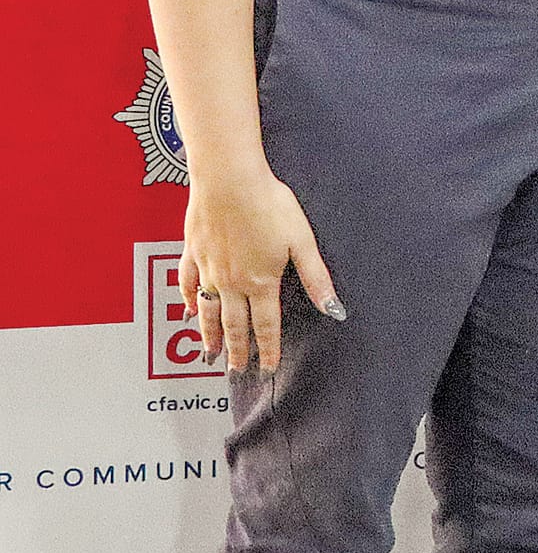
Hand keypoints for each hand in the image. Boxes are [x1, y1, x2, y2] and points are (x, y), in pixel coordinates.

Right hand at [180, 165, 344, 373]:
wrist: (229, 181)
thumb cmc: (270, 204)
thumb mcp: (302, 241)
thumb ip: (316, 277)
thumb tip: (334, 309)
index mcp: (261, 282)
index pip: (266, 326)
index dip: (268, 350)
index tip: (267, 369)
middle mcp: (232, 282)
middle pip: (235, 324)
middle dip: (238, 350)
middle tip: (237, 371)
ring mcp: (209, 270)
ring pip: (208, 311)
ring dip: (210, 334)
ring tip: (211, 354)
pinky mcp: (192, 253)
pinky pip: (188, 285)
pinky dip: (189, 300)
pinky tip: (190, 310)